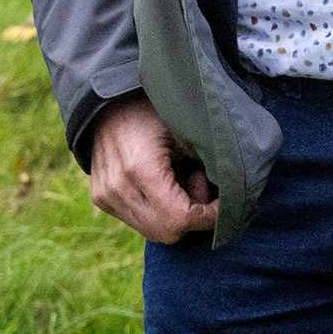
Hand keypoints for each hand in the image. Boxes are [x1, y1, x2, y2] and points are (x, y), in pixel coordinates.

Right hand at [87, 92, 219, 242]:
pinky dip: (159, 213)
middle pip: (169, 232)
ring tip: (181, 181)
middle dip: (193, 217)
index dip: (208, 216)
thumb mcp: (189, 131)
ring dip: (176, 216)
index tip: (224, 200)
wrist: (110, 100)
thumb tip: (231, 196)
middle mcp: (117, 188)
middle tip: (200, 182)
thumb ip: (209, 164)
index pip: (181, 219)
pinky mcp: (101, 199)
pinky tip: (165, 185)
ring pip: (154, 232)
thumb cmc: (157, 109)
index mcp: (140, 169)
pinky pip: (139, 222)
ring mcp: (105, 196)